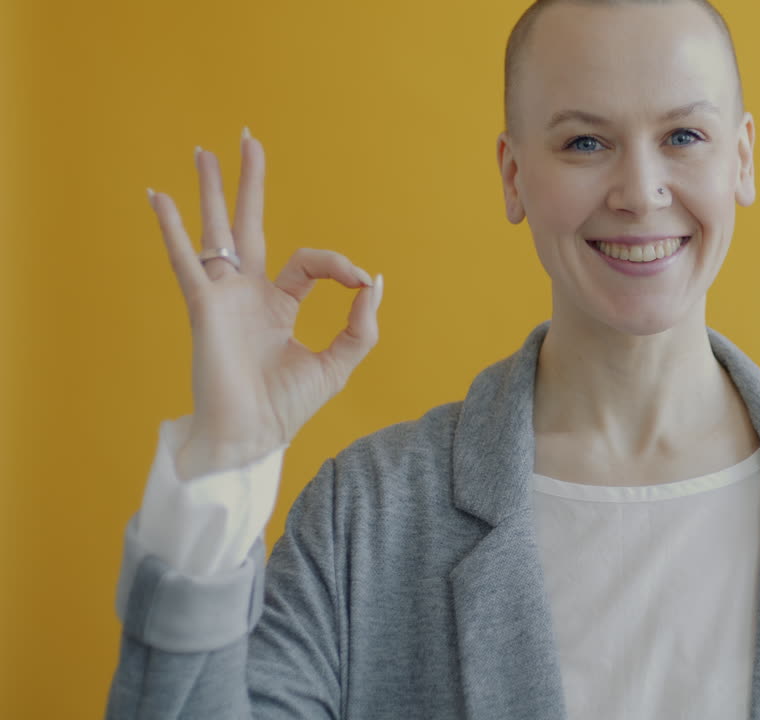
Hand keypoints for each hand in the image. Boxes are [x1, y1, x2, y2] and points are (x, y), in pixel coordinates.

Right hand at [147, 128, 383, 480]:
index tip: (360, 282)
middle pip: (248, 225)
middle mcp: (247, 294)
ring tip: (203, 151)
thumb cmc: (286, 408)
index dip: (339, 265)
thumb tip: (374, 282)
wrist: (251, 439)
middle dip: (249, 183)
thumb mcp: (338, 364)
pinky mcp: (205, 308)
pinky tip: (158, 197)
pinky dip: (172, 231)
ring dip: (211, 191)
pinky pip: (187, 262)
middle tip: (247, 138)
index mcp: (278, 305)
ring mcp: (223, 298)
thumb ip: (361, 326)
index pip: (310, 263)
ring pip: (216, 232)